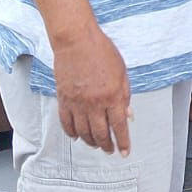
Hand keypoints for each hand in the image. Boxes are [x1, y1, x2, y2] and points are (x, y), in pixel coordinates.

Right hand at [51, 24, 132, 155]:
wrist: (76, 40)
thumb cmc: (101, 51)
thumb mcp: (122, 72)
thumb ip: (125, 95)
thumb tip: (128, 115)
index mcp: (113, 95)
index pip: (119, 126)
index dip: (123, 141)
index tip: (124, 151)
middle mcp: (95, 103)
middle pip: (101, 133)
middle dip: (107, 145)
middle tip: (111, 150)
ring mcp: (77, 103)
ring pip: (83, 132)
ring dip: (91, 142)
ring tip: (96, 144)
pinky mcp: (63, 100)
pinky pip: (66, 124)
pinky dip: (72, 133)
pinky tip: (77, 136)